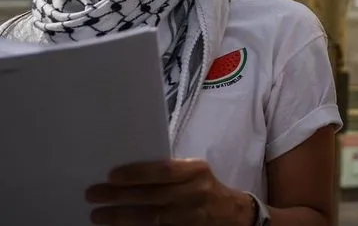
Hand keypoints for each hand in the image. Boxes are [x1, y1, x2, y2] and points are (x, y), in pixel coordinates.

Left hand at [86, 159, 253, 225]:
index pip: (164, 171)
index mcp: (196, 171)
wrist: (232, 215)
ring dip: (122, 217)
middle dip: (120, 196)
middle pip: (153, 197)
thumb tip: (126, 175)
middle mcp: (196, 194)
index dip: (137, 173)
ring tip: (98, 215)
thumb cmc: (205, 189)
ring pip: (152, 219)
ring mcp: (191, 218)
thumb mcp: (194, 174)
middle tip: (93, 195)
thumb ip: (169, 173)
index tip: (111, 176)